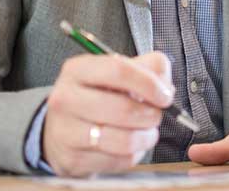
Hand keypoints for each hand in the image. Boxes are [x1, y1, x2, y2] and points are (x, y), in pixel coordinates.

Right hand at [43, 52, 173, 176]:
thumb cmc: (99, 94)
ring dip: (146, 137)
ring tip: (147, 131)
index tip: (165, 96)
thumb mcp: (120, 71)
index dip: (149, 84)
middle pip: (123, 109)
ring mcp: (65, 131)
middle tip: (156, 115)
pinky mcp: (72, 159)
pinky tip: (130, 144)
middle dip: (151, 114)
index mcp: (78, 69)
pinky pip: (118, 161)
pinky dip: (133, 154)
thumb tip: (165, 87)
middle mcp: (66, 98)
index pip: (119, 70)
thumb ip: (149, 67)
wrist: (63, 128)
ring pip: (123, 140)